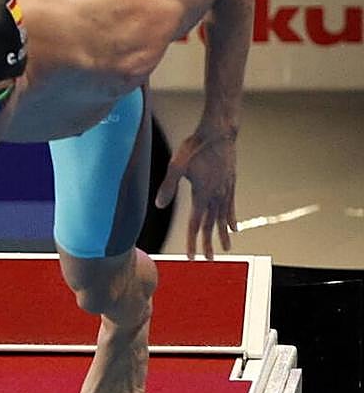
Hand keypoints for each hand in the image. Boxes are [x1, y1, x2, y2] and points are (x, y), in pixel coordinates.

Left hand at [154, 130, 237, 258]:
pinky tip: (233, 228)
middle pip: (210, 224)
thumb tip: (159, 206)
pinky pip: (231, 206)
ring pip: (223, 218)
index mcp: (201, 194)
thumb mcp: (176, 165)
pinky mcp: (230, 183)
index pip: (195, 223)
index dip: (192, 241)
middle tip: (209, 260)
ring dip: (222, 235)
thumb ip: (168, 187)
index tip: (191, 256)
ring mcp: (225, 190)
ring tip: (226, 249)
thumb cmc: (195, 147)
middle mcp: (215, 195)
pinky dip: (231, 219)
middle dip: (208, 243)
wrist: (219, 133)